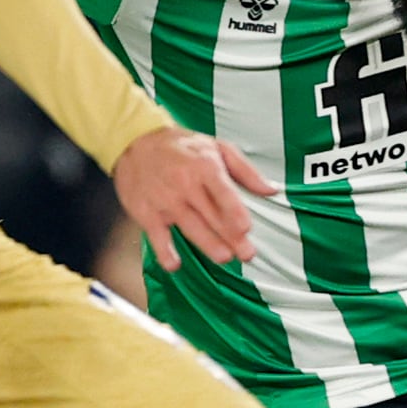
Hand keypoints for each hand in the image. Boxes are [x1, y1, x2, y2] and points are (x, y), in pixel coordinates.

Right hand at [113, 126, 271, 271]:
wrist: (135, 143)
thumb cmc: (181, 147)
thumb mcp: (216, 147)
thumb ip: (246, 171)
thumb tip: (271, 190)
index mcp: (204, 166)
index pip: (222, 191)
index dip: (233, 210)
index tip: (245, 227)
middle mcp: (184, 184)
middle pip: (211, 215)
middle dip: (231, 236)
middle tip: (247, 254)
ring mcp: (165, 200)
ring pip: (189, 227)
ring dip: (207, 244)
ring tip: (224, 257)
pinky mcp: (147, 213)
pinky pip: (157, 237)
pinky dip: (164, 251)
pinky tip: (174, 264)